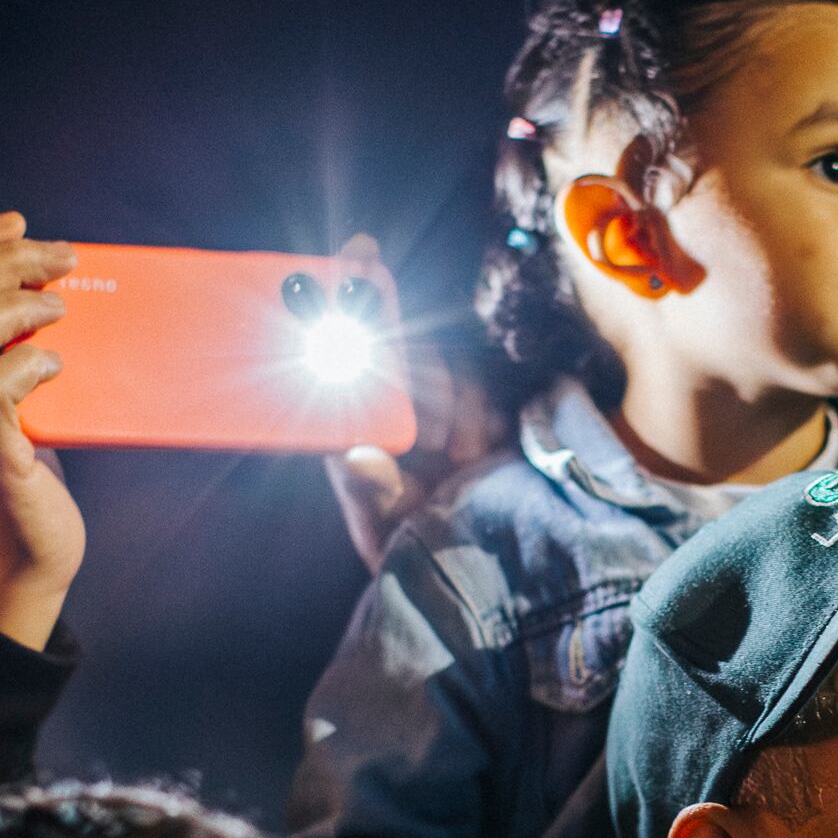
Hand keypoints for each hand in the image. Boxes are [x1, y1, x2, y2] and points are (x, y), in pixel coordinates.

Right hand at [0, 212, 87, 648]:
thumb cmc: (23, 480)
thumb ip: (8, 358)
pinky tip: (56, 361)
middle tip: (62, 258)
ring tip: (60, 306)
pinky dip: (26, 364)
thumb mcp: (6, 408)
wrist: (17, 565)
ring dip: (13, 305)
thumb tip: (60, 297)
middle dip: (3, 261)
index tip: (20, 223)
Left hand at [323, 238, 507, 572]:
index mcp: (357, 420)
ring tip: (451, 460)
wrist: (483, 585)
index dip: (354, 293)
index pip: (350, 343)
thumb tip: (357, 449)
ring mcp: (443, 404)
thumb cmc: (415, 559)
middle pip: (404, 347)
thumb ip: (366, 490)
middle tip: (432, 433)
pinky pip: (485, 389)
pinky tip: (472, 455)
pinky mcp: (487, 412)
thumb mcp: (382, 529)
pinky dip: (480, 418)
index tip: (359, 252)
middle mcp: (396, 404)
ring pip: (447, 367)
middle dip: (417, 379)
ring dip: (450, 408)